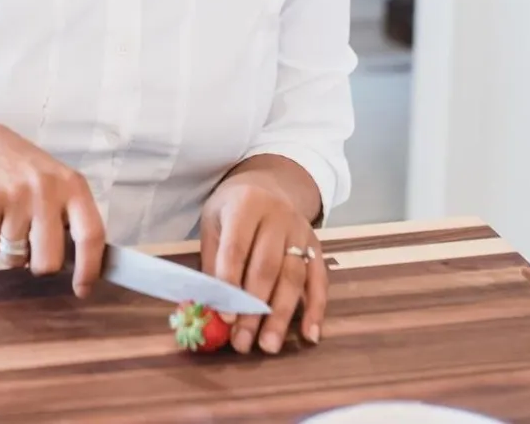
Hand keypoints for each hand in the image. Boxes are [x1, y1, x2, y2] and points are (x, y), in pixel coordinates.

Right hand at [0, 121, 105, 296]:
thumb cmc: (23, 169)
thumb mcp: (56, 182)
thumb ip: (68, 217)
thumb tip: (80, 265)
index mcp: (71, 185)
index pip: (91, 235)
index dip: (89, 268)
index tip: (82, 289)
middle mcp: (46, 189)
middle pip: (49, 261)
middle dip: (38, 263)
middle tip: (30, 243)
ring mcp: (14, 196)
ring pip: (16, 258)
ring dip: (10, 249)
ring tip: (7, 219)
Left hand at [200, 172, 326, 354]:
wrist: (269, 184)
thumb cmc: (233, 208)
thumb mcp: (214, 221)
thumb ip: (213, 261)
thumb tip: (210, 307)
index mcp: (246, 204)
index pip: (237, 248)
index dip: (230, 283)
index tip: (225, 317)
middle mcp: (277, 216)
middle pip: (267, 267)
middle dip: (255, 309)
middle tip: (243, 342)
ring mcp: (301, 231)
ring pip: (294, 277)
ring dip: (282, 316)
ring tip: (269, 346)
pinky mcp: (317, 246)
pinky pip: (319, 280)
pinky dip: (317, 310)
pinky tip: (309, 336)